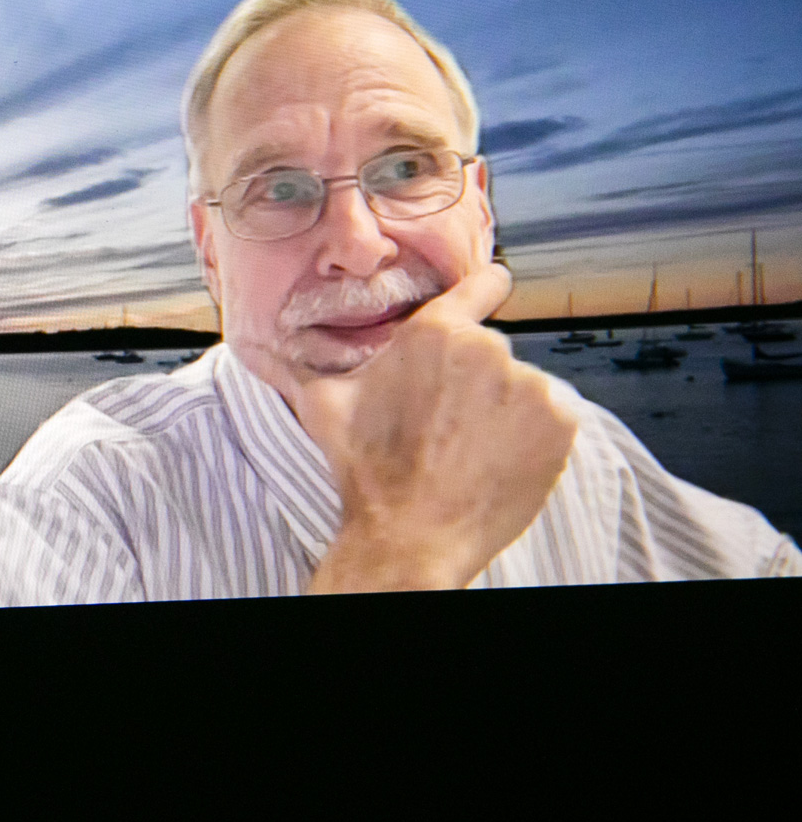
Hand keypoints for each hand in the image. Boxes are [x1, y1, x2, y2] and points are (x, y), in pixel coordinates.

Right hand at [297, 264, 577, 592]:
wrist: (410, 536)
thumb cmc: (367, 469)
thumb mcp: (325, 405)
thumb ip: (303, 364)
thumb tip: (261, 347)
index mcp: (435, 333)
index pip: (482, 285)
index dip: (486, 287)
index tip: (494, 287)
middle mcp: (488, 349)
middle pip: (489, 353)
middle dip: (471, 379)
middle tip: (443, 422)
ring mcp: (531, 387)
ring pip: (520, 388)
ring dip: (502, 411)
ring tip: (467, 448)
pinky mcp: (560, 425)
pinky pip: (552, 419)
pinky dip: (532, 437)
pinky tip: (497, 460)